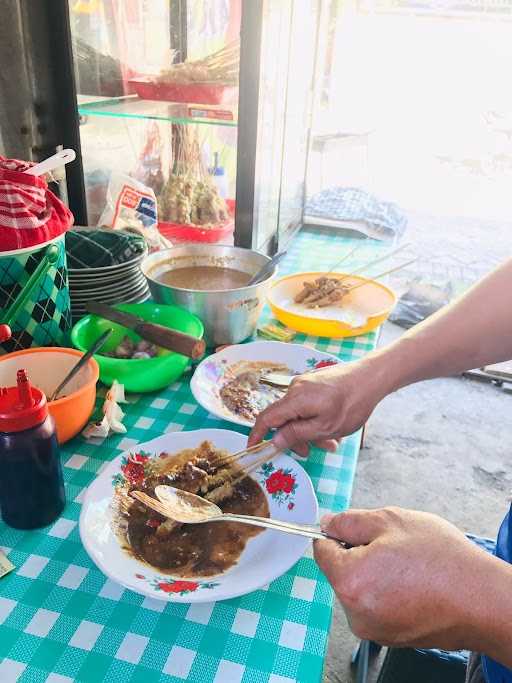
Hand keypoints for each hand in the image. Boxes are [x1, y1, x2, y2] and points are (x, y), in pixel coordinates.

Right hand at [249, 356, 389, 455]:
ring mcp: (305, 384)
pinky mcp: (315, 383)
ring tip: (332, 442)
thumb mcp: (325, 427)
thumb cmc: (351, 404)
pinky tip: (333, 428)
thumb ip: (297, 434)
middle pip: (284, 418)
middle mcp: (295, 388)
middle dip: (296, 438)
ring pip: (298, 414)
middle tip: (312, 452)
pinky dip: (315, 420)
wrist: (371, 378)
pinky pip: (307, 406)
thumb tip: (274, 440)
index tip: (253, 449)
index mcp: (295, 399)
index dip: (257, 435)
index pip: (266, 418)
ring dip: (310, 431)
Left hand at [314, 507, 501, 651]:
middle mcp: (355, 612)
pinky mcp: (389, 637)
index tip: (354, 528)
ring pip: (359, 587)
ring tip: (407, 566)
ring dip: (374, 572)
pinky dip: (387, 591)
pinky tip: (413, 583)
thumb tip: (327, 523)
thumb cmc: (440, 559)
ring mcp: (372, 629)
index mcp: (349, 580)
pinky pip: (375, 605)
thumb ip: (350, 521)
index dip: (335, 533)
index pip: (321, 550)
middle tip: (392, 546)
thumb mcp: (390, 521)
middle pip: (341, 571)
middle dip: (359, 553)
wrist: (480, 598)